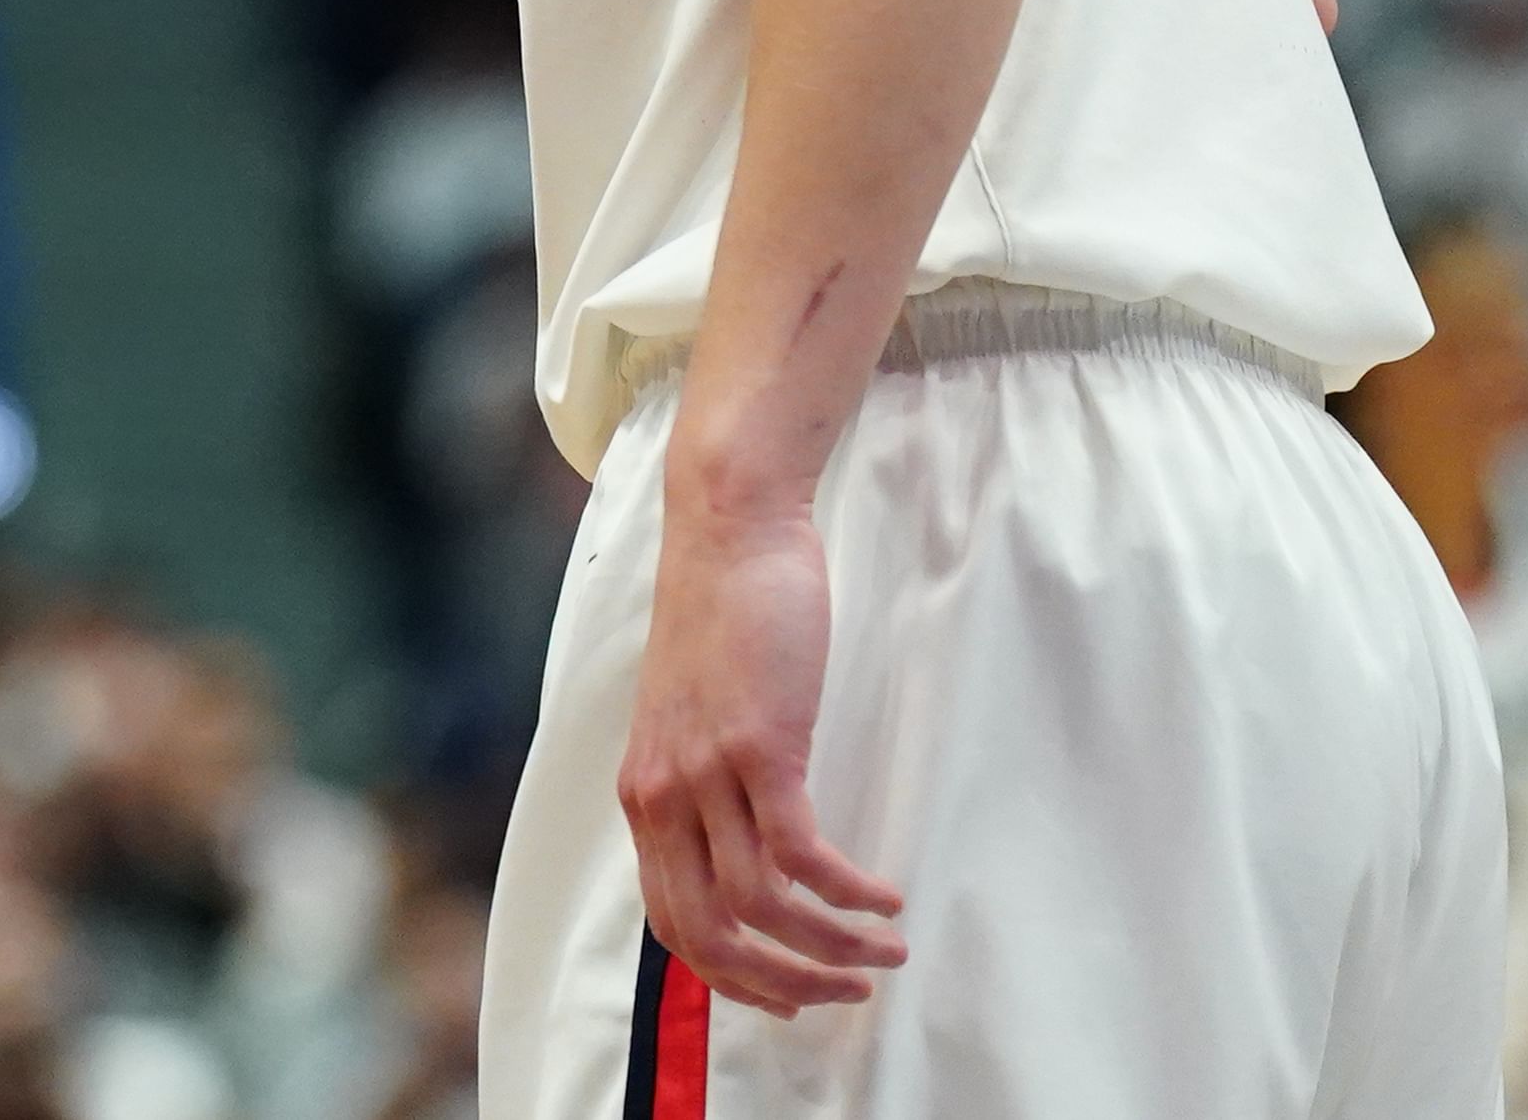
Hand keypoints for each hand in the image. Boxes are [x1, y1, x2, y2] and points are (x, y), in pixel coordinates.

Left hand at [619, 494, 903, 1014]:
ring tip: (884, 954)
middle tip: (844, 995)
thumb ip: (704, 784)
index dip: (731, 976)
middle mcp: (662, 795)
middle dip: (783, 982)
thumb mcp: (692, 717)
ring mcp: (706, 773)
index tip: (787, 998)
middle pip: (709, 933)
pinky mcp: (759, 747)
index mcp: (643, 795)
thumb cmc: (724, 619)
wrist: (728, 529)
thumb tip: (744, 848)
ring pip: (760, 905)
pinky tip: (884, 901)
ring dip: (831, 947)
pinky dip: (847, 894)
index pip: (671, 923)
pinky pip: (801, 855)